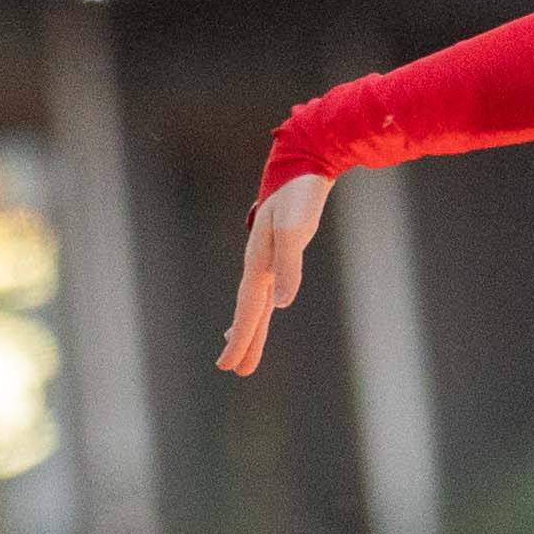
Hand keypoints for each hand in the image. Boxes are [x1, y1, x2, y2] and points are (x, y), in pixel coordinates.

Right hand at [220, 173, 330, 374]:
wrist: (303, 163)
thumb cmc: (298, 194)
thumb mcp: (295, 229)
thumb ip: (289, 266)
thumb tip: (283, 305)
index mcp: (260, 263)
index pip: (248, 310)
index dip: (241, 339)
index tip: (230, 366)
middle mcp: (261, 263)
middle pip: (249, 309)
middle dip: (242, 339)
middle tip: (231, 369)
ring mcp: (270, 256)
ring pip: (257, 300)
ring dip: (250, 324)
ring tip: (239, 347)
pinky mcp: (282, 249)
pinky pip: (266, 285)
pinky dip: (261, 302)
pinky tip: (265, 304)